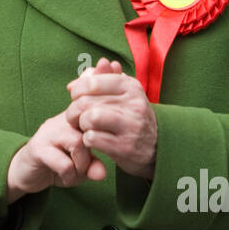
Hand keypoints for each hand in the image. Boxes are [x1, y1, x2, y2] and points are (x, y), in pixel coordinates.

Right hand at [6, 110, 105, 203]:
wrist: (24, 172)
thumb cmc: (56, 165)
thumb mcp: (80, 166)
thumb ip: (93, 165)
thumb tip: (101, 174)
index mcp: (74, 119)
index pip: (95, 116)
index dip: (103, 134)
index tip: (100, 154)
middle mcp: (61, 120)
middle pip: (90, 130)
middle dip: (91, 157)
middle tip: (83, 170)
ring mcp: (48, 132)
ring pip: (77, 143)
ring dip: (81, 166)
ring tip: (74, 174)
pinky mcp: (38, 148)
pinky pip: (64, 163)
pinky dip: (69, 176)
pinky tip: (63, 178)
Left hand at [65, 58, 157, 180]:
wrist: (157, 145)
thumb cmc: (130, 116)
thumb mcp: (121, 93)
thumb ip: (97, 82)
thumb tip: (72, 85)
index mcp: (130, 86)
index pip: (91, 82)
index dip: (77, 91)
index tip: (77, 99)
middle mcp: (134, 103)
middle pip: (86, 101)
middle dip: (74, 110)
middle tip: (75, 117)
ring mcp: (131, 126)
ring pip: (89, 118)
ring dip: (80, 124)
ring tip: (85, 127)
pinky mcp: (126, 147)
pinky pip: (92, 138)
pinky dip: (87, 139)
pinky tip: (93, 139)